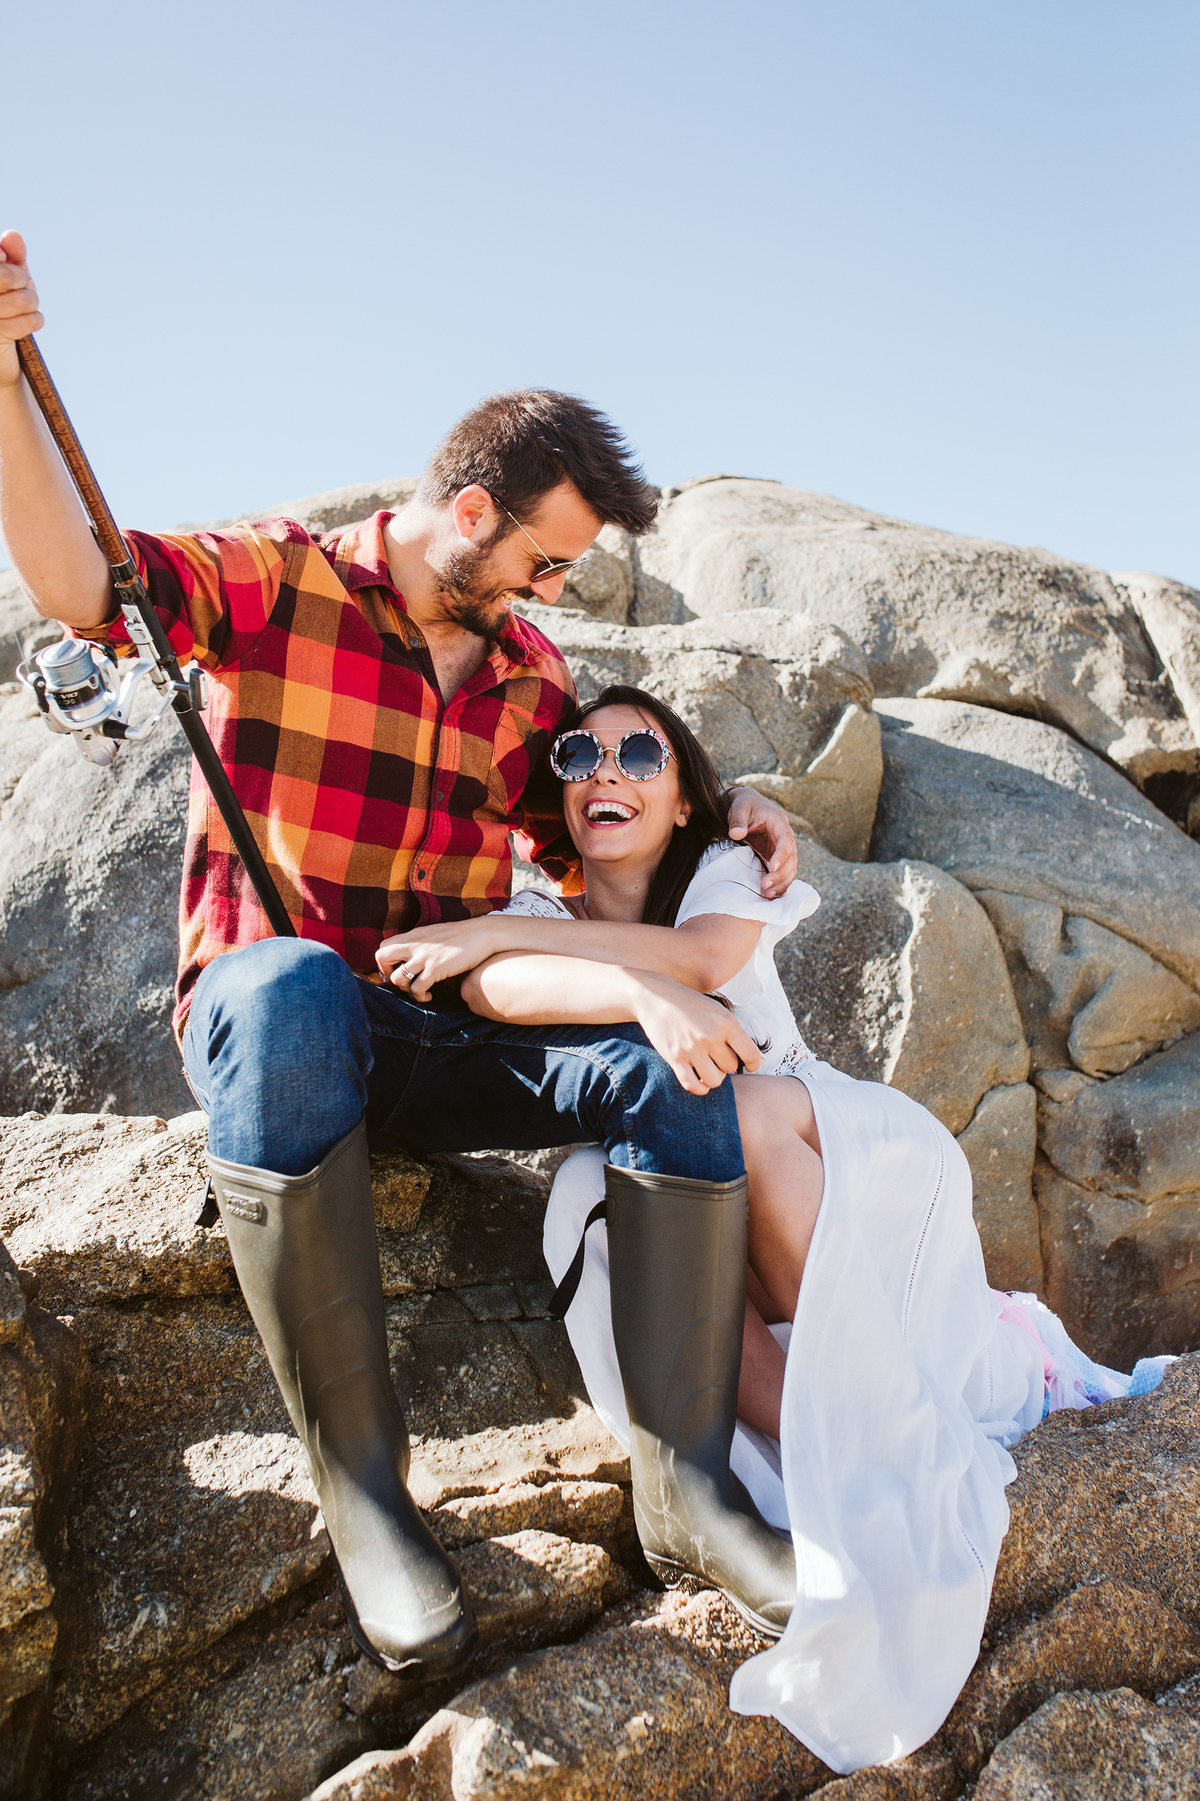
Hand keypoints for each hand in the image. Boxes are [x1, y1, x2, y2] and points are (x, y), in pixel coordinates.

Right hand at [0, 233, 42, 384]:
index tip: (9, 264)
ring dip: (31, 302)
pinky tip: (32, 321)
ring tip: (27, 306)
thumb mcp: (11, 277)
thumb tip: (13, 235)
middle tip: (25, 287)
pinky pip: (23, 324)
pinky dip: (34, 321)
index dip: (8, 263)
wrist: (0, 354)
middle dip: (21, 279)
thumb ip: (12, 254)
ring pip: (19, 299)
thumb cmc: (5, 306)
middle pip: (3, 276)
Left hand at [376, 916, 498, 999]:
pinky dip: (420, 996)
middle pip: (381, 957)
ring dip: (404, 989)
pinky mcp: (436, 969)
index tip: (396, 971)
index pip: (383, 946)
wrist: (482, 934)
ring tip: (417, 991)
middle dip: (386, 974)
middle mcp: (415, 945)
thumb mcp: (434, 935)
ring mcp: (424, 957)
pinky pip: (418, 988)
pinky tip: (429, 996)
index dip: (384, 962)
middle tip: (401, 981)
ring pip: (397, 978)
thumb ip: (420, 943)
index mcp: (413, 936)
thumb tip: (411, 955)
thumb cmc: (462, 936)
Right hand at [633, 972, 760, 1094]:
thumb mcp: (717, 1010)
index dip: (753, 1064)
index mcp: (726, 1022)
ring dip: (714, 1077)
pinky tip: (699, 1080)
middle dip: (727, 1066)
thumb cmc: (690, 1004)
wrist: (656, 997)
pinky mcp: (674, 1057)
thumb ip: (734, 1032)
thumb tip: (757, 1058)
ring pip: (715, 1080)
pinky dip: (699, 1088)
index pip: (750, 1054)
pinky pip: (692, 1085)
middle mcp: (711, 1036)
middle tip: (718, 1058)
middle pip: (731, 1068)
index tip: (749, 1066)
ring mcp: (692, 1048)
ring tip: (709, 1068)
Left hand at [726, 787, 796, 897]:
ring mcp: (781, 848)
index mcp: (779, 822)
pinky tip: (769, 893)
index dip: (782, 855)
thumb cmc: (743, 805)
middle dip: (780, 874)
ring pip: (790, 868)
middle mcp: (784, 836)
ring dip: (781, 882)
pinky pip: (782, 871)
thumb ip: (737, 820)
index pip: (786, 840)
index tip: (772, 866)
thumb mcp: (739, 807)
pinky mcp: (775, 856)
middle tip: (765, 886)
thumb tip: (736, 833)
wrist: (745, 805)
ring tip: (766, 894)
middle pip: (792, 858)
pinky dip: (778, 883)